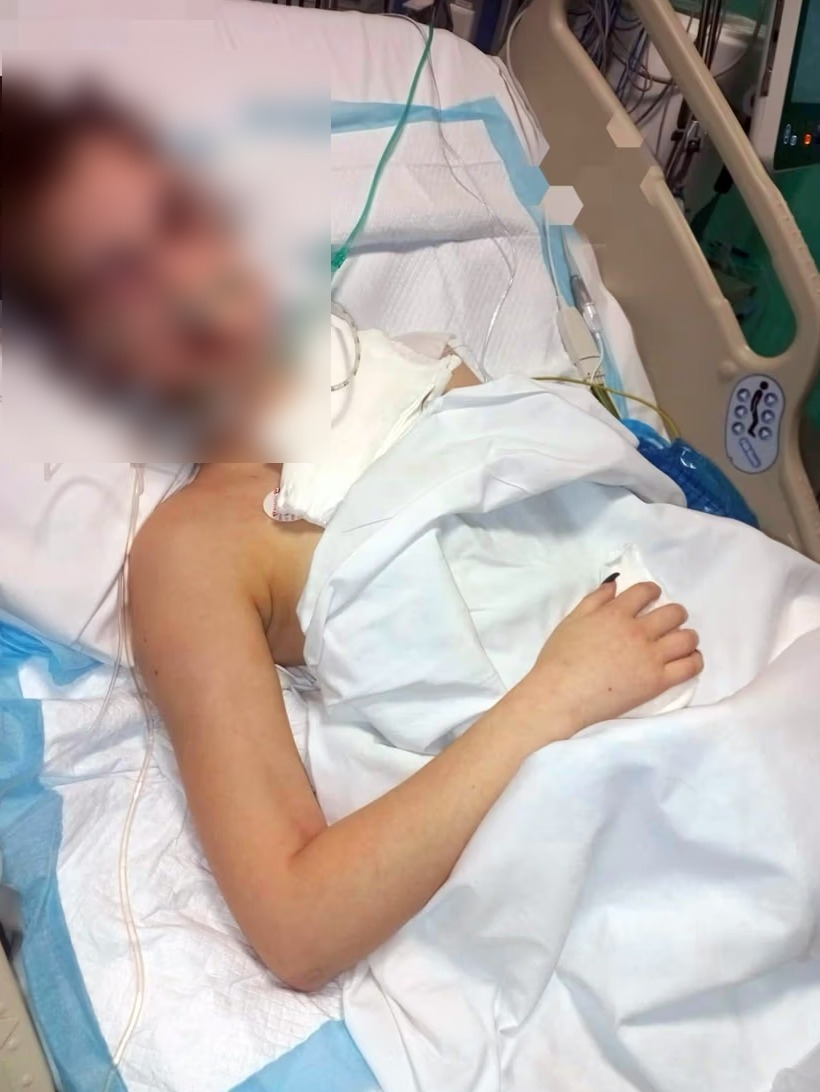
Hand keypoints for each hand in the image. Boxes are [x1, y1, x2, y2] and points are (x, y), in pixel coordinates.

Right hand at [512, 580, 702, 746]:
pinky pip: (690, 666)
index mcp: (616, 613)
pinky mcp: (658, 681)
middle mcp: (638, 631)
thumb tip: (614, 584)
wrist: (560, 696)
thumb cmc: (558, 659)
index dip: (652, 591)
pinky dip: (694, 660)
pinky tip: (687, 660)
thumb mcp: (571, 621)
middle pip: (674, 613)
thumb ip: (594, 600)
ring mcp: (650, 657)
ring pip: (687, 638)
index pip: (646, 591)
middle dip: (675, 614)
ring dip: (687, 636)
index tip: (652, 597)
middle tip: (668, 623)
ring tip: (680, 642)